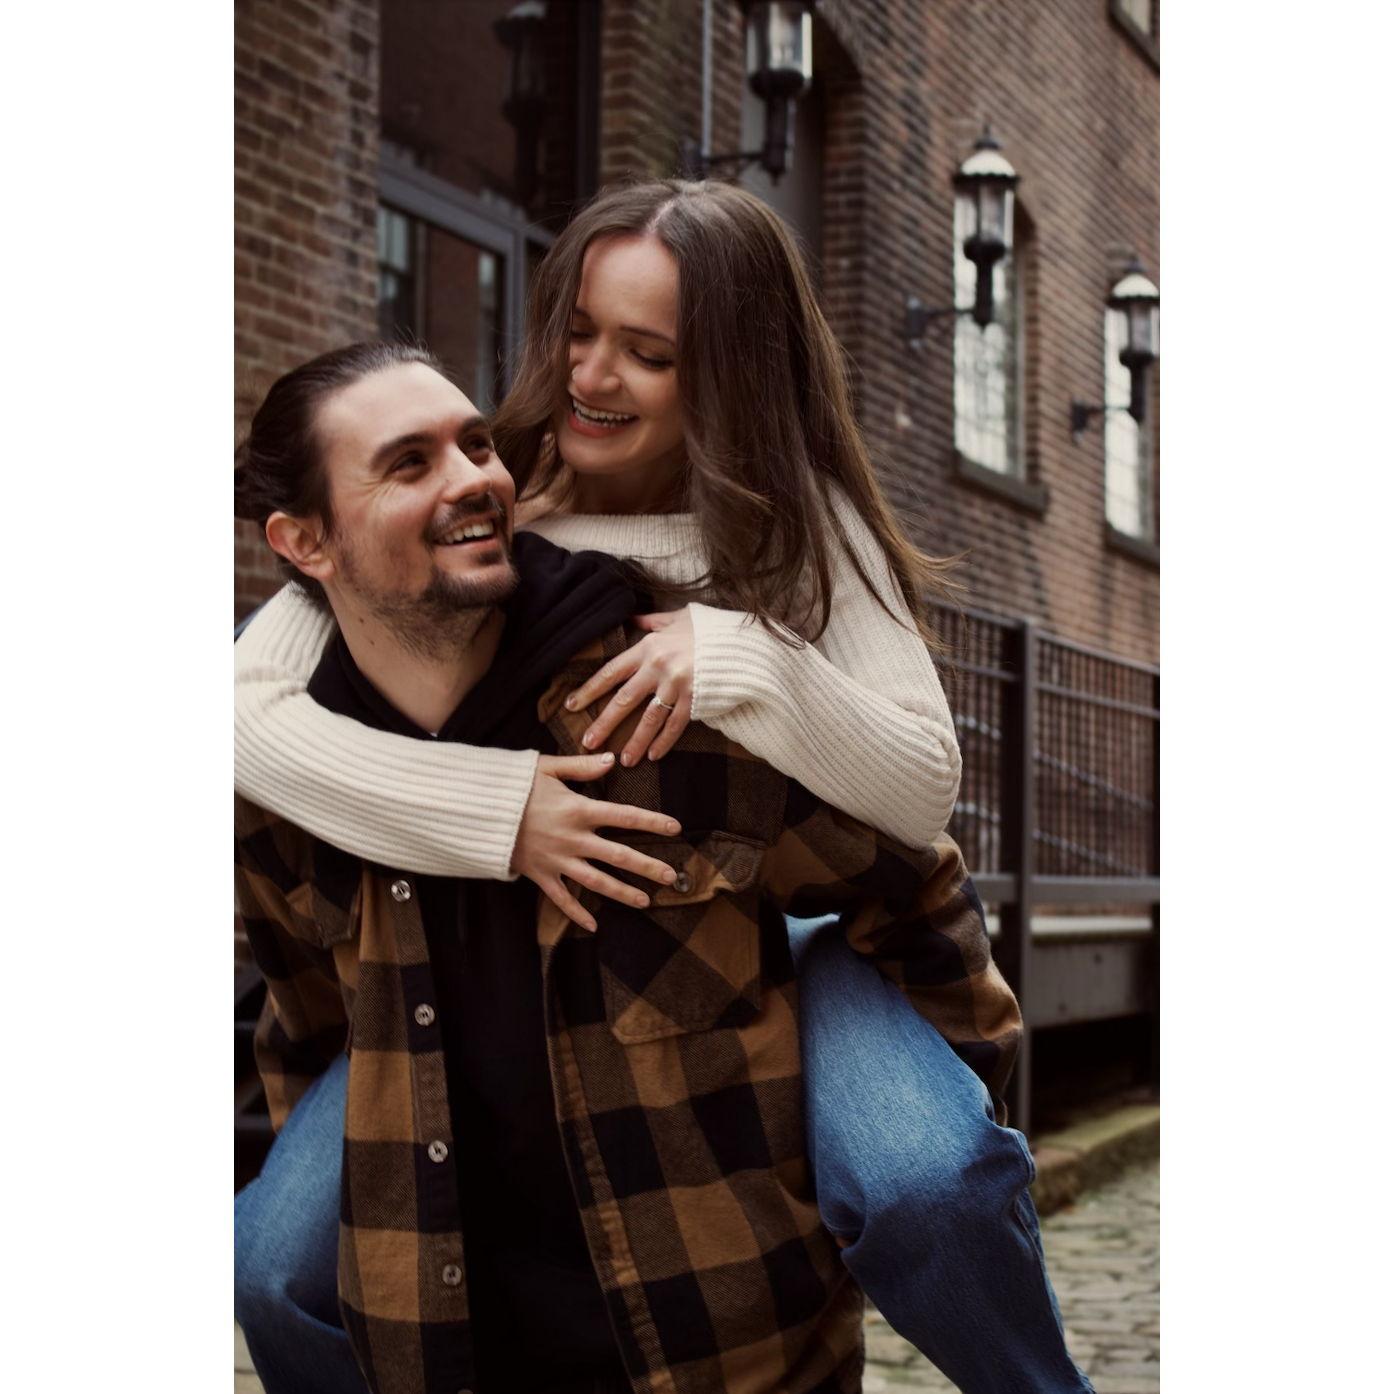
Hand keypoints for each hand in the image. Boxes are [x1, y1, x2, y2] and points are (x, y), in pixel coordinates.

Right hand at [512, 752, 682, 931]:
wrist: (474, 812)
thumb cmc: (511, 786)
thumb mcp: (545, 768)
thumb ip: (581, 766)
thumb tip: (612, 759)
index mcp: (578, 809)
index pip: (624, 816)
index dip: (652, 821)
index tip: (675, 827)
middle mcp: (572, 838)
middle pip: (618, 855)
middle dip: (647, 866)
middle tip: (670, 876)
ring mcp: (557, 860)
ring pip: (596, 882)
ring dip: (623, 892)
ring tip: (645, 901)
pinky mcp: (540, 875)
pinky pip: (562, 899)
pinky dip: (577, 914)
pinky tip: (594, 926)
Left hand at [564, 609, 693, 765]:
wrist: (742, 640)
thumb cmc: (708, 628)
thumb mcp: (676, 618)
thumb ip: (652, 621)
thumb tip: (632, 617)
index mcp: (648, 647)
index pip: (611, 672)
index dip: (590, 690)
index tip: (572, 705)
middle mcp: (659, 668)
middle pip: (624, 700)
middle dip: (604, 724)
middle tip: (588, 743)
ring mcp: (677, 686)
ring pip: (649, 719)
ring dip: (634, 742)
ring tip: (623, 760)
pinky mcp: (695, 699)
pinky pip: (675, 725)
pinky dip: (664, 742)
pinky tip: (654, 756)